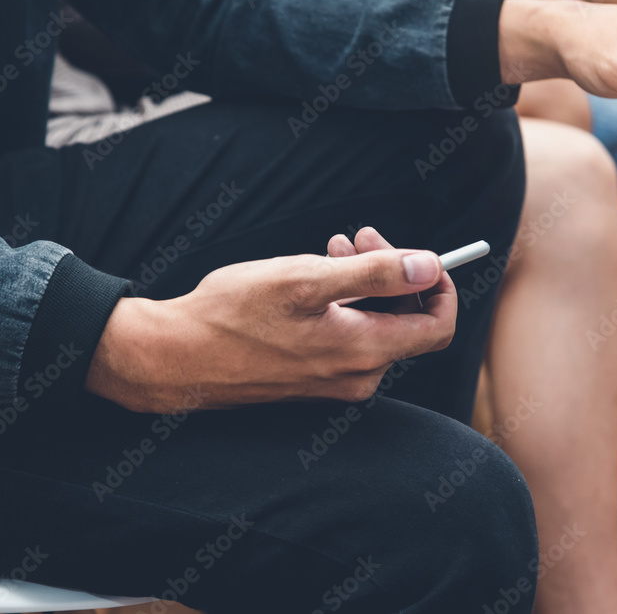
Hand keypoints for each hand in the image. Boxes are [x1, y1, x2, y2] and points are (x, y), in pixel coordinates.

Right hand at [86, 230, 456, 412]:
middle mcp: (357, 376)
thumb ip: (374, 274)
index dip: (440, 286)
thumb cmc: (233, 316)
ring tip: (333, 246)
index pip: (438, 327)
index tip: (421, 255)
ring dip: (364, 281)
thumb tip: (430, 267)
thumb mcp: (306, 280)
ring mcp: (334, 381)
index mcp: (363, 352)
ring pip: (374, 324)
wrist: (176, 358)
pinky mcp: (312, 379)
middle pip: (405, 320)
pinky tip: (315, 276)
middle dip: (393, 271)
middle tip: (360, 234)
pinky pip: (347, 336)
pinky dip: (343, 302)